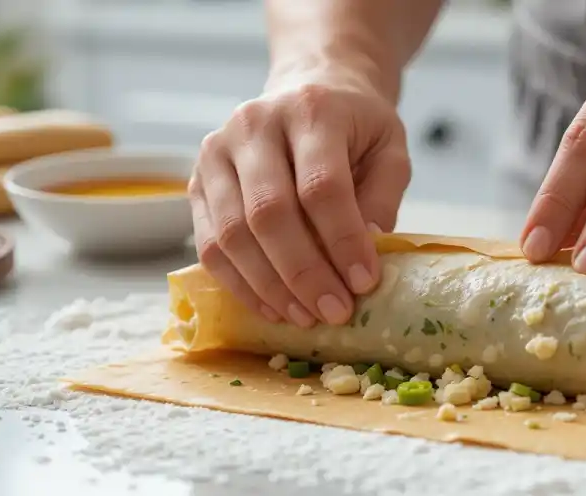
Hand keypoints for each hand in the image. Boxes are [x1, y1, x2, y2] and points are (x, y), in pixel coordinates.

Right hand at [189, 67, 410, 325]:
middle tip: (335, 312)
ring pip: (231, 233)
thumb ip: (382, 197)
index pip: (320, 185)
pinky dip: (240, 285)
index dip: (342, 240)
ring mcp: (216, 152)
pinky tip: (273, 308)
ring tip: (306, 318)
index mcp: (311, 111)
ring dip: (270, 287)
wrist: (310, 87)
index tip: (365, 282)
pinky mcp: (196, 182)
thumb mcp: (390, 150)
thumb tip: (366, 250)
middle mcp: (254, 125)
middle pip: (269, 212)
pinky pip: (208, 245)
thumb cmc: (356, 127)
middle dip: (304, 273)